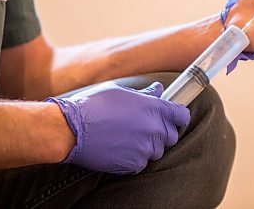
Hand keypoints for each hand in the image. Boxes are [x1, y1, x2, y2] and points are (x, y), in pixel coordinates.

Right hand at [46, 81, 189, 173]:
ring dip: (148, 145)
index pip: (182, 115)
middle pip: (172, 135)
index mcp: (154, 108)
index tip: (173, 118)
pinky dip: (136, 158)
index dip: (178, 116)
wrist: (71, 130)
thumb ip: (144, 93)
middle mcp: (154, 128)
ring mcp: (145, 148)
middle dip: (162, 131)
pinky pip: (143, 162)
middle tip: (145, 128)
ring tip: (129, 138)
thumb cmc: (93, 105)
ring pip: (158, 150)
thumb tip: (158, 90)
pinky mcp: (134, 164)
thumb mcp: (120, 91)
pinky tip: (121, 148)